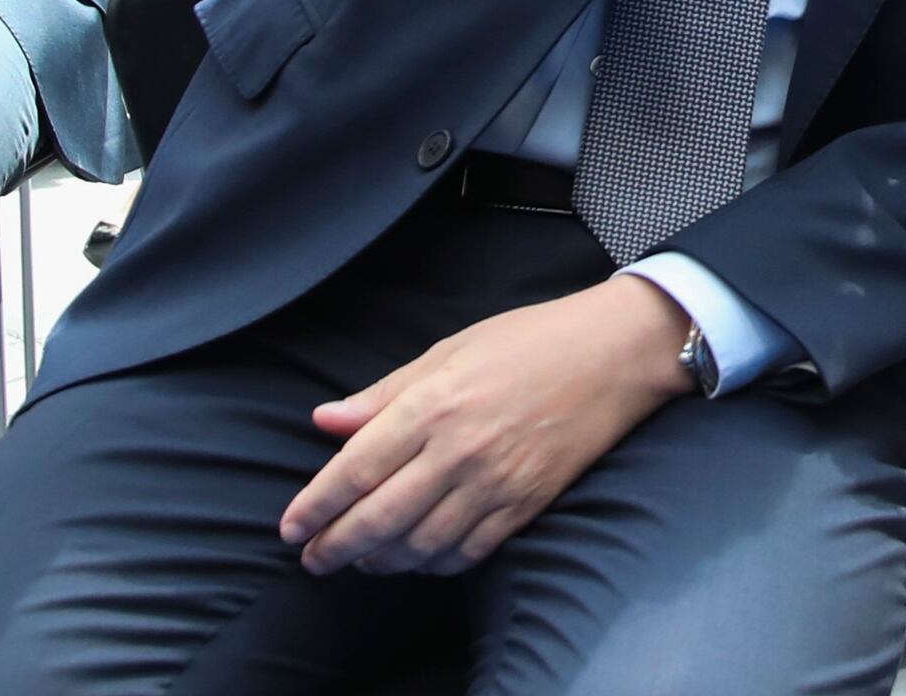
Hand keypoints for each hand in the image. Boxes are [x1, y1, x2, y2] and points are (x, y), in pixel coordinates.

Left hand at [281, 277, 694, 575]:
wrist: (614, 354)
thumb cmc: (530, 341)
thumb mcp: (450, 349)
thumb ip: (384, 393)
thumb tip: (325, 421)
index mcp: (432, 404)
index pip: (353, 471)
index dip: (314, 507)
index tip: (291, 528)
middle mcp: (458, 450)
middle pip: (377, 519)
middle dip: (335, 548)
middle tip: (314, 560)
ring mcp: (495, 482)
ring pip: (419, 545)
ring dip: (380, 561)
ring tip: (362, 560)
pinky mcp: (527, 503)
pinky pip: (468, 552)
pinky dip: (434, 564)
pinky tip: (418, 558)